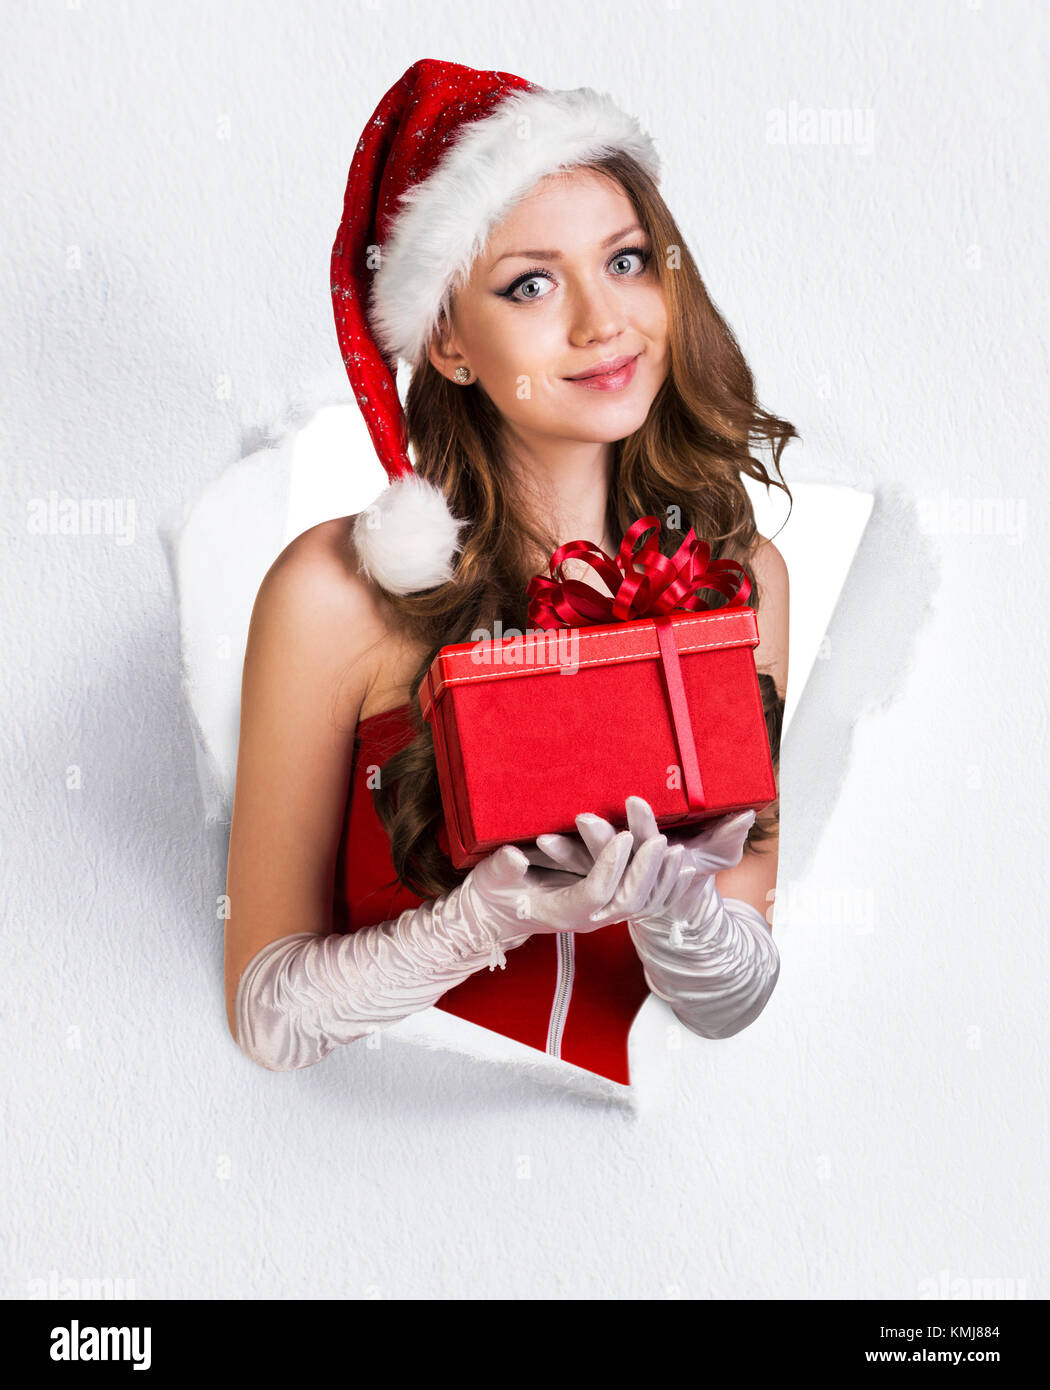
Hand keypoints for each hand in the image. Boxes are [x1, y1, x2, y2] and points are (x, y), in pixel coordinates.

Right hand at [461, 814, 684, 943]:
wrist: (498, 916)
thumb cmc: (494, 894)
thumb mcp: (493, 878)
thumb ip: (505, 869)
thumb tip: (515, 857)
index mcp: (563, 912)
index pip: (596, 891)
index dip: (611, 865)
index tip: (622, 836)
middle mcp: (588, 918)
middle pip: (627, 900)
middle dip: (645, 870)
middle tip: (659, 840)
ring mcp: (601, 914)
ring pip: (641, 903)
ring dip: (660, 877)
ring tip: (676, 849)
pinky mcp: (607, 905)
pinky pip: (643, 900)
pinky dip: (662, 883)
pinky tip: (679, 864)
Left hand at [525, 796, 756, 933]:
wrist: (671, 907)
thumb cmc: (692, 871)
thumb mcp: (716, 853)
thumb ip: (728, 834)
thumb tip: (749, 814)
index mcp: (658, 861)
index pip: (650, 841)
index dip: (644, 824)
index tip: (633, 801)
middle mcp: (631, 876)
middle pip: (614, 859)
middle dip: (598, 839)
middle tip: (581, 816)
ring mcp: (608, 881)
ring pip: (584, 870)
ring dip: (564, 856)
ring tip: (543, 840)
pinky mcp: (588, 882)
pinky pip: (566, 876)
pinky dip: (549, 865)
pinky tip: (525, 852)